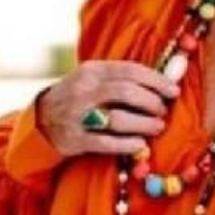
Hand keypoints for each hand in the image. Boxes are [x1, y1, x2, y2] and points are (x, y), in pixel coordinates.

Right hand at [37, 60, 179, 156]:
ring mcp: (77, 115)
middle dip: (151, 102)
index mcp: (92, 71)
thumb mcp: (95, 79)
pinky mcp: (74, 139)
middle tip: (163, 111)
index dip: (155, 80)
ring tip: (157, 127)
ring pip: (117, 118)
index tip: (173, 90)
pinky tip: (141, 144)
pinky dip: (127, 144)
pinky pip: (106, 143)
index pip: (130, 70)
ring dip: (143, 124)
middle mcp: (83, 90)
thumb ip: (125, 78)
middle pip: (126, 92)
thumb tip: (168, 77)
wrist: (41, 119)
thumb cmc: (80, 97)